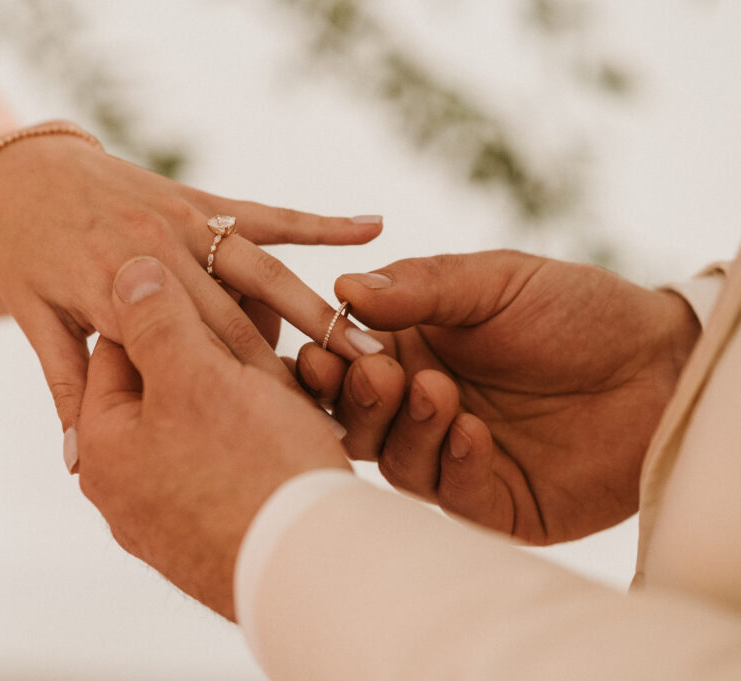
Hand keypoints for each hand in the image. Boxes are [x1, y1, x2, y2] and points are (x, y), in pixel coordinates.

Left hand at [0, 134, 383, 427]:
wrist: (15, 173)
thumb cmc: (24, 256)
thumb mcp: (38, 322)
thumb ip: (66, 385)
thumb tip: (73, 461)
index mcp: (113, 292)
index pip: (186, 359)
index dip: (236, 402)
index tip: (282, 444)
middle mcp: (155, 252)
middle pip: (236, 323)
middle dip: (292, 367)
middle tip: (348, 410)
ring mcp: (183, 221)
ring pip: (264, 274)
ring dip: (319, 312)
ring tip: (370, 348)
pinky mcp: (201, 200)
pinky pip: (266, 214)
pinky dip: (319, 222)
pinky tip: (370, 227)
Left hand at [77, 257, 350, 618]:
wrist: (317, 574)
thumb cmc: (250, 470)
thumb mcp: (192, 378)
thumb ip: (154, 320)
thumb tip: (131, 271)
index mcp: (104, 444)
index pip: (117, 349)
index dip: (165, 304)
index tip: (208, 276)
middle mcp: (127, 483)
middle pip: (162, 386)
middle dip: (211, 345)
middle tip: (258, 307)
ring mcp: (172, 510)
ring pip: (204, 421)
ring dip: (242, 381)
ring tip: (284, 346)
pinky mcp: (218, 525)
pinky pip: (230, 457)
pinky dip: (257, 424)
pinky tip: (293, 401)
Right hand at [297, 250, 700, 544]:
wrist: (661, 365)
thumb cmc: (576, 312)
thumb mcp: (495, 281)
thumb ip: (421, 287)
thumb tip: (344, 289)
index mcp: (411, 352)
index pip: (343, 367)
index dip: (325, 364)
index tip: (326, 351)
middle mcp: (423, 409)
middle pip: (355, 422)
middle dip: (356, 400)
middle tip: (379, 373)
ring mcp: (455, 458)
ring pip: (395, 463)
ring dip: (406, 428)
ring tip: (439, 392)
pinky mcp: (496, 502)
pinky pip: (453, 496)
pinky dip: (454, 465)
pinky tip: (476, 433)